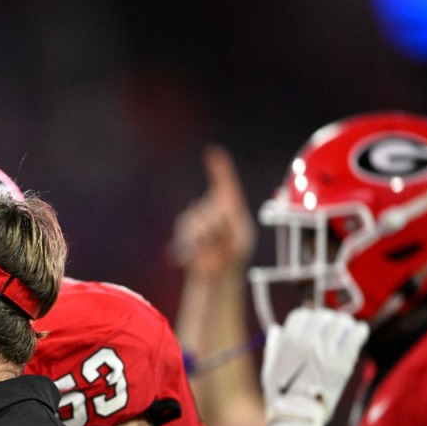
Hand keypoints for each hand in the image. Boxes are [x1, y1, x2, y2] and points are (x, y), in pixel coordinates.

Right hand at [171, 145, 254, 277]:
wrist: (218, 272)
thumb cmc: (233, 253)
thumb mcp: (241, 235)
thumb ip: (232, 220)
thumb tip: (217, 213)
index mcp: (231, 205)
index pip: (224, 182)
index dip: (219, 167)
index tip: (213, 152)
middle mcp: (212, 206)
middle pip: (215, 205)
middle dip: (222, 223)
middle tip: (227, 240)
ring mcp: (197, 216)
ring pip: (200, 218)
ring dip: (209, 235)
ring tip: (214, 246)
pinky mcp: (185, 228)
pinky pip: (189, 228)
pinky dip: (197, 240)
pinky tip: (201, 248)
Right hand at [261, 307, 368, 425]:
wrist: (298, 415)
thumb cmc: (280, 395)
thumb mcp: (269, 368)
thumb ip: (273, 346)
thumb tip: (275, 329)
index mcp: (289, 342)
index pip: (301, 315)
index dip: (307, 318)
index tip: (312, 324)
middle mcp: (308, 342)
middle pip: (322, 315)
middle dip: (326, 319)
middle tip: (332, 326)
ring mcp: (326, 352)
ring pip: (341, 322)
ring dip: (344, 322)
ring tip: (347, 327)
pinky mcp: (343, 363)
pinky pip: (356, 336)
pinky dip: (360, 330)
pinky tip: (360, 331)